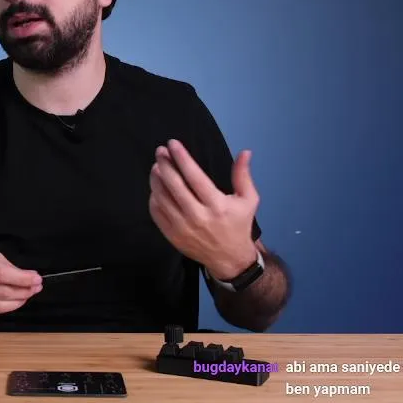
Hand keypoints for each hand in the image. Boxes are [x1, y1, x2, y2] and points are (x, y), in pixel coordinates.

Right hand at [0, 245, 42, 318]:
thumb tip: (24, 277)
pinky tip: (14, 302)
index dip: (21, 278)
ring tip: (28, 295)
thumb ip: (1, 263)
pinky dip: (5, 308)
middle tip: (36, 287)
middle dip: (22, 290)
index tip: (37, 278)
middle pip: (0, 291)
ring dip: (17, 301)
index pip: (1, 273)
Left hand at [148, 139, 258, 279]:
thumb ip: (243, 176)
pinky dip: (154, 198)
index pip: (194, 177)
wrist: (229, 259)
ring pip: (162, 198)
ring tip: (156, 166)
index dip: (182, 158)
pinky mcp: (172, 236)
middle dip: (165, 164)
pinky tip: (156, 187)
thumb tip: (245, 152)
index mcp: (216, 205)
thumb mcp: (248, 200)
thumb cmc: (238, 225)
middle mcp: (197, 216)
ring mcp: (182, 227)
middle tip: (160, 151)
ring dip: (156, 179)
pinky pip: (157, 213)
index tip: (173, 144)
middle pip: (174, 185)